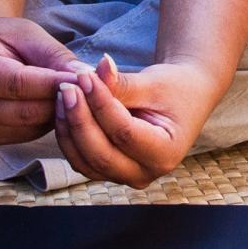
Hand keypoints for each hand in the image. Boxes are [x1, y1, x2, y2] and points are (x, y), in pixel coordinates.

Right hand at [0, 17, 75, 144]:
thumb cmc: (3, 39)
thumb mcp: (28, 35)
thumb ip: (54, 55)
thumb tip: (84, 76)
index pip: (17, 83)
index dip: (52, 83)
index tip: (84, 78)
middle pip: (24, 111)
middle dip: (60, 101)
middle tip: (87, 89)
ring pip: (30, 126)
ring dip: (57, 112)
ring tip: (73, 93)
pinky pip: (28, 134)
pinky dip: (47, 121)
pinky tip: (55, 104)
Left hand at [53, 57, 221, 187]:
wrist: (183, 99)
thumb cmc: (174, 90)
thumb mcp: (152, 83)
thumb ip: (120, 83)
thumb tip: (89, 72)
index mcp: (166, 153)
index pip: (124, 133)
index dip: (100, 104)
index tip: (84, 76)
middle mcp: (146, 173)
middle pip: (101, 154)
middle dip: (79, 119)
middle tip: (67, 86)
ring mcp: (126, 176)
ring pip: (85, 161)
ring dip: (69, 128)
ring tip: (64, 93)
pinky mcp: (109, 171)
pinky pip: (81, 159)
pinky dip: (69, 135)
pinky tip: (65, 107)